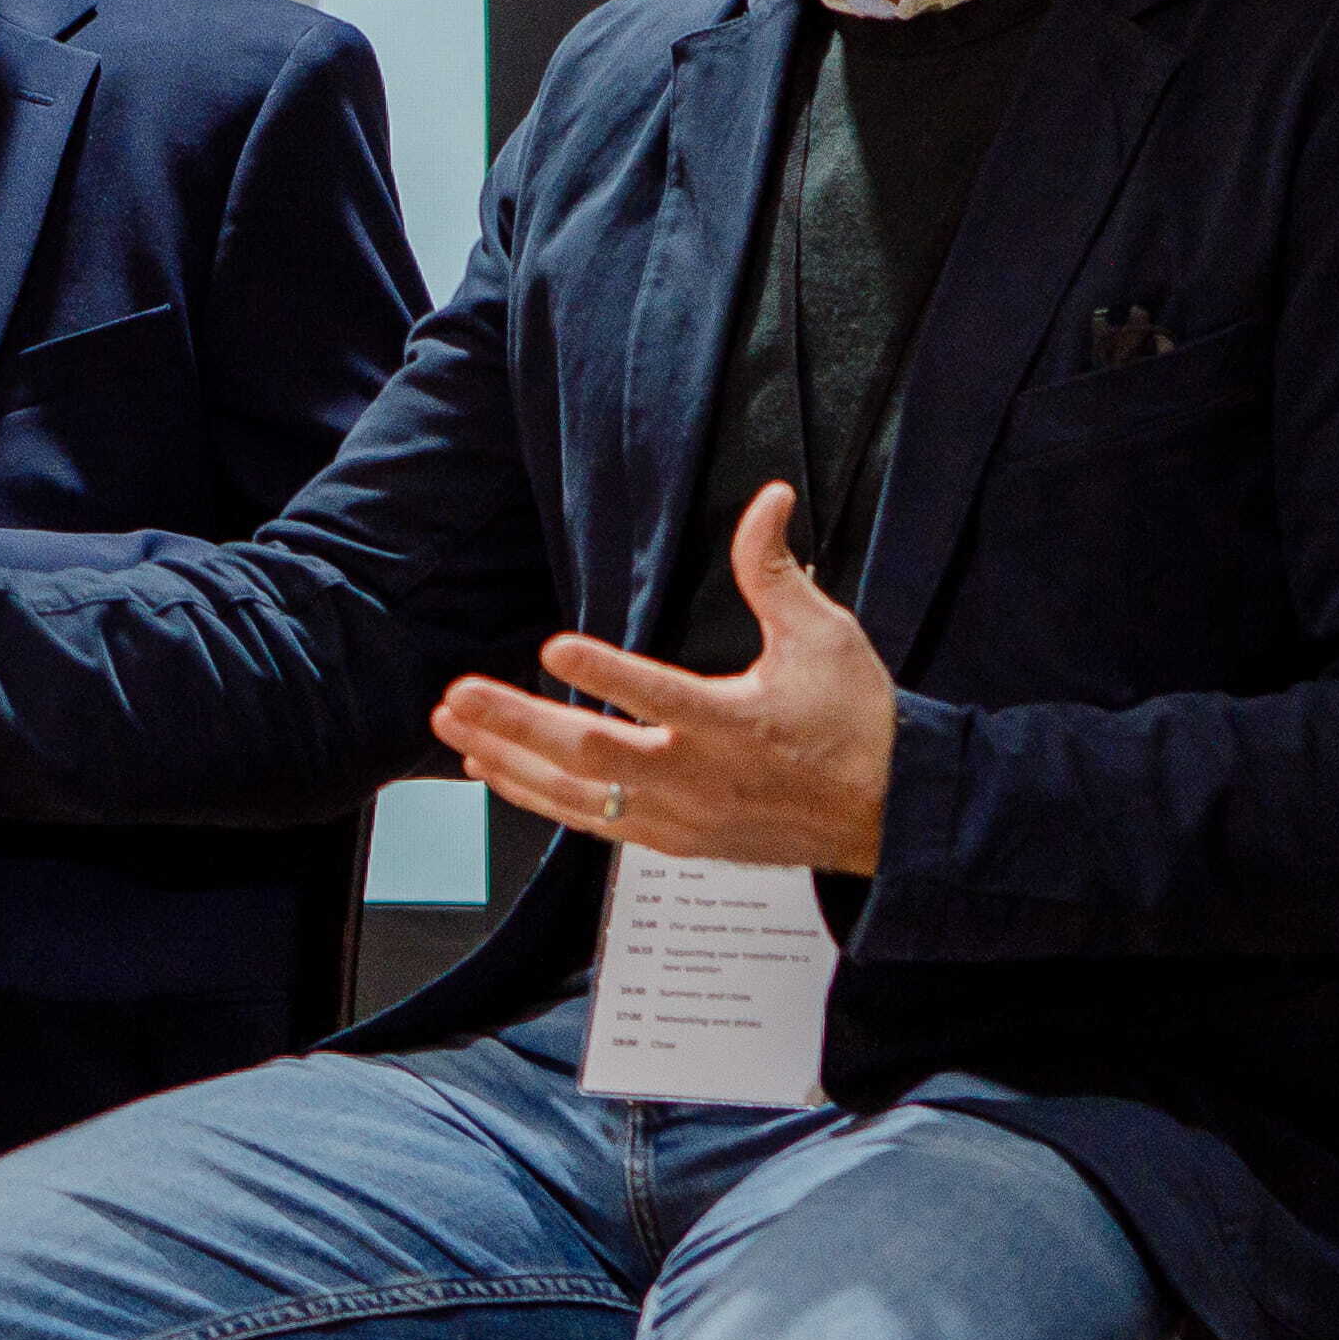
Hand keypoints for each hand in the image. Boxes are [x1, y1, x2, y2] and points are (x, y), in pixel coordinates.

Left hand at [434, 484, 894, 874]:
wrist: (886, 813)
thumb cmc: (854, 721)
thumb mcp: (824, 637)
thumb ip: (775, 571)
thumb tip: (766, 499)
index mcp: (739, 724)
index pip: (662, 698)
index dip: (607, 674)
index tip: (554, 646)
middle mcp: (700, 778)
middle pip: (593, 756)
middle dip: (517, 725)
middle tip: (459, 696)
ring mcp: (679, 816)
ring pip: (576, 794)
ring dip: (508, 758)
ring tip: (452, 725)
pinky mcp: (669, 840)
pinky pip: (587, 820)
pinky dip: (533, 794)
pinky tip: (489, 768)